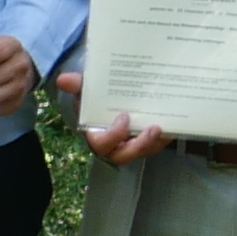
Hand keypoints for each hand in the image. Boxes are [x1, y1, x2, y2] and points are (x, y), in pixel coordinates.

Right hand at [53, 68, 174, 163]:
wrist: (112, 95)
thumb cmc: (96, 96)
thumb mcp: (86, 89)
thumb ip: (78, 85)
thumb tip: (63, 79)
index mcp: (96, 135)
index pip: (102, 145)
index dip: (114, 135)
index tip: (124, 116)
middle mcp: (113, 145)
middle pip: (124, 156)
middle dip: (139, 145)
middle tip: (153, 129)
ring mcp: (131, 144)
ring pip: (144, 152)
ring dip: (155, 142)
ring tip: (164, 127)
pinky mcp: (147, 142)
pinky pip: (157, 145)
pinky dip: (165, 136)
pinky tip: (174, 124)